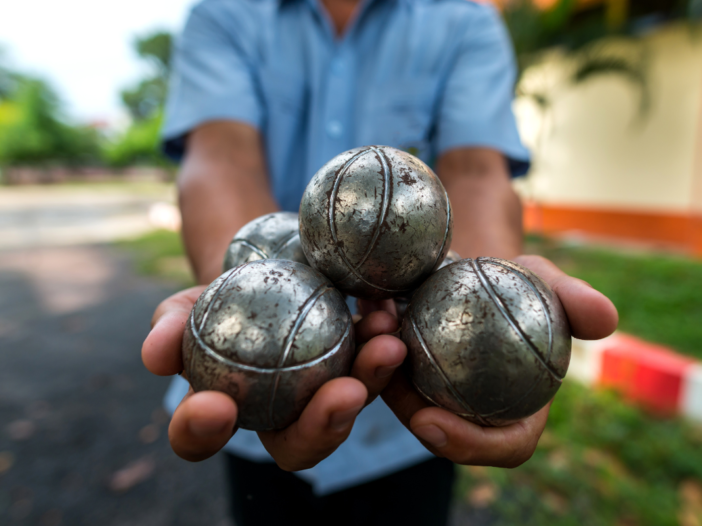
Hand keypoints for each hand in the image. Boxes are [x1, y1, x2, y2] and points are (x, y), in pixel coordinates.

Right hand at [141, 287, 405, 469]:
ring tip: (385, 343)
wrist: (261, 271)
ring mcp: (321, 395)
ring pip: (349, 404)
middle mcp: (278, 418)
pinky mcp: (356, 366)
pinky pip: (374, 362)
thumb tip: (155, 355)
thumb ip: (168, 329)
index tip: (216, 405)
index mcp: (224, 412)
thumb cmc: (215, 297)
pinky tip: (387, 311)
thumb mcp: (184, 306)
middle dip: (322, 428)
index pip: (203, 438)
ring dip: (371, 378)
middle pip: (298, 444)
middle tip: (342, 394)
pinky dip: (382, 338)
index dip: (204, 432)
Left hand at [379, 255, 618, 467]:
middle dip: (405, 404)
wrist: (475, 264)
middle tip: (389, 367)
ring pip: (398, 394)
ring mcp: (430, 393)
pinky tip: (370, 305)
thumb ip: (574, 300)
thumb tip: (605, 319)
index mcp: (516, 409)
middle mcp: (469, 410)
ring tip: (377, 320)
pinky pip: (379, 363)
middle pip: (435, 427)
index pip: (501, 446)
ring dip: (378, 365)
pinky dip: (371, 337)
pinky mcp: (399, 370)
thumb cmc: (517, 280)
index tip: (431, 422)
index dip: (469, 446)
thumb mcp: (546, 281)